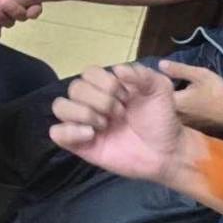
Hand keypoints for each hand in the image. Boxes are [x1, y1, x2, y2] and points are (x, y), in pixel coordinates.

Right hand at [49, 64, 190, 185]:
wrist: (166, 152)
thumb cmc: (162, 120)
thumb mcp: (160, 89)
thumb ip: (142, 74)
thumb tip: (117, 69)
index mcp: (108, 87)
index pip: (89, 72)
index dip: (106, 83)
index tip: (127, 96)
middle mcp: (92, 102)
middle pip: (74, 88)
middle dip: (100, 100)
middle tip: (120, 114)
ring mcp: (84, 124)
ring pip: (60, 107)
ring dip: (83, 113)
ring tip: (104, 126)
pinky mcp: (79, 145)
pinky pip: (56, 133)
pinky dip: (70, 131)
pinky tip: (91, 135)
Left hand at [158, 59, 222, 133]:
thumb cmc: (218, 93)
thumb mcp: (200, 75)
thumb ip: (178, 69)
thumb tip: (159, 64)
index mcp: (175, 102)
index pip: (158, 90)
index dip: (160, 81)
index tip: (162, 73)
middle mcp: (175, 115)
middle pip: (163, 101)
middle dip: (165, 90)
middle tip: (169, 79)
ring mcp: (183, 123)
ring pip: (172, 108)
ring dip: (173, 99)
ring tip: (178, 88)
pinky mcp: (191, 126)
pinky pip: (180, 114)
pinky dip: (182, 106)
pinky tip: (190, 100)